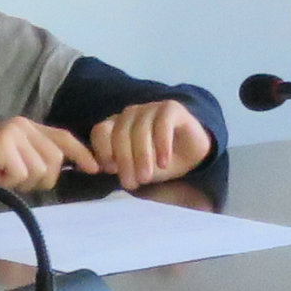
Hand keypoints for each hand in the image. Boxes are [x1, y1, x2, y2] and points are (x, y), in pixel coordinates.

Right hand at [0, 114, 97, 194]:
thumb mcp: (19, 156)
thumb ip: (40, 157)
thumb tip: (67, 169)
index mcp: (32, 127)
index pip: (64, 137)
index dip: (81, 153)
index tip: (94, 168)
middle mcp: (25, 126)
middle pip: (54, 160)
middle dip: (42, 179)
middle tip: (20, 180)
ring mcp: (14, 133)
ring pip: (39, 170)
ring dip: (23, 182)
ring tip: (6, 176)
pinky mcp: (3, 144)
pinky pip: (21, 174)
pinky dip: (10, 182)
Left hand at [89, 98, 213, 189]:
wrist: (191, 158)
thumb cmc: (157, 164)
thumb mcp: (134, 170)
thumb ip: (118, 167)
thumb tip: (102, 168)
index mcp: (116, 126)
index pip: (100, 132)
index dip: (102, 151)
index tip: (111, 171)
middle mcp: (130, 114)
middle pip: (120, 132)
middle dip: (125, 160)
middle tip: (133, 183)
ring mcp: (150, 108)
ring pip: (140, 129)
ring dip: (142, 156)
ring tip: (146, 177)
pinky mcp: (171, 108)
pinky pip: (162, 123)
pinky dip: (162, 144)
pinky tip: (163, 163)